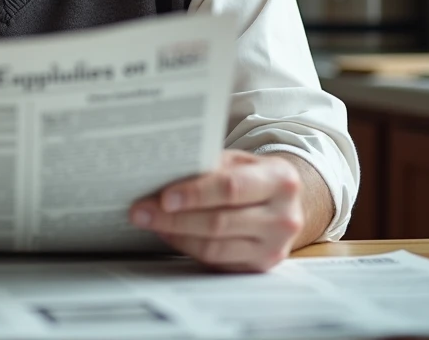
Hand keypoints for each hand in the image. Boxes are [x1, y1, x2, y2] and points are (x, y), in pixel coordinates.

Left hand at [129, 150, 303, 271]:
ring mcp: (274, 247)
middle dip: (173, 218)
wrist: (286, 204)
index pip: (231, 188)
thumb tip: (163, 176)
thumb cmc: (254, 177)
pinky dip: (187, 247)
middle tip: (142, 211)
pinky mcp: (260, 266)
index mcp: (281, 180)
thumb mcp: (239, 161)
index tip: (163, 197)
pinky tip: (170, 234)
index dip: (194, 194)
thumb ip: (209, 167)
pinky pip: (216, 261)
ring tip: (150, 222)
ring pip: (214, 247)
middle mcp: (283, 217)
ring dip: (175, 235)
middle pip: (218, 222)